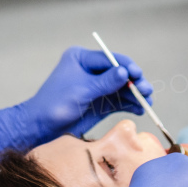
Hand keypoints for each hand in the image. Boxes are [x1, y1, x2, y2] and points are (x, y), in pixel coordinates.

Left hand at [0, 47, 153, 157]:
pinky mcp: (99, 103)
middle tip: (146, 90)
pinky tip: (139, 109)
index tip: (137, 75)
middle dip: (133, 82)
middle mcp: (90, 70)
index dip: (126, 67)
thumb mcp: (81, 91)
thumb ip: (104, 82)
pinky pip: (118, 101)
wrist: (41, 128)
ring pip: (121, 88)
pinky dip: (129, 104)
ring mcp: (96, 87)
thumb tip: (125, 72)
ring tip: (147, 101)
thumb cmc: (54, 104)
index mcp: (81, 58)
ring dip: (134, 94)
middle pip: (118, 73)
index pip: (109, 59)